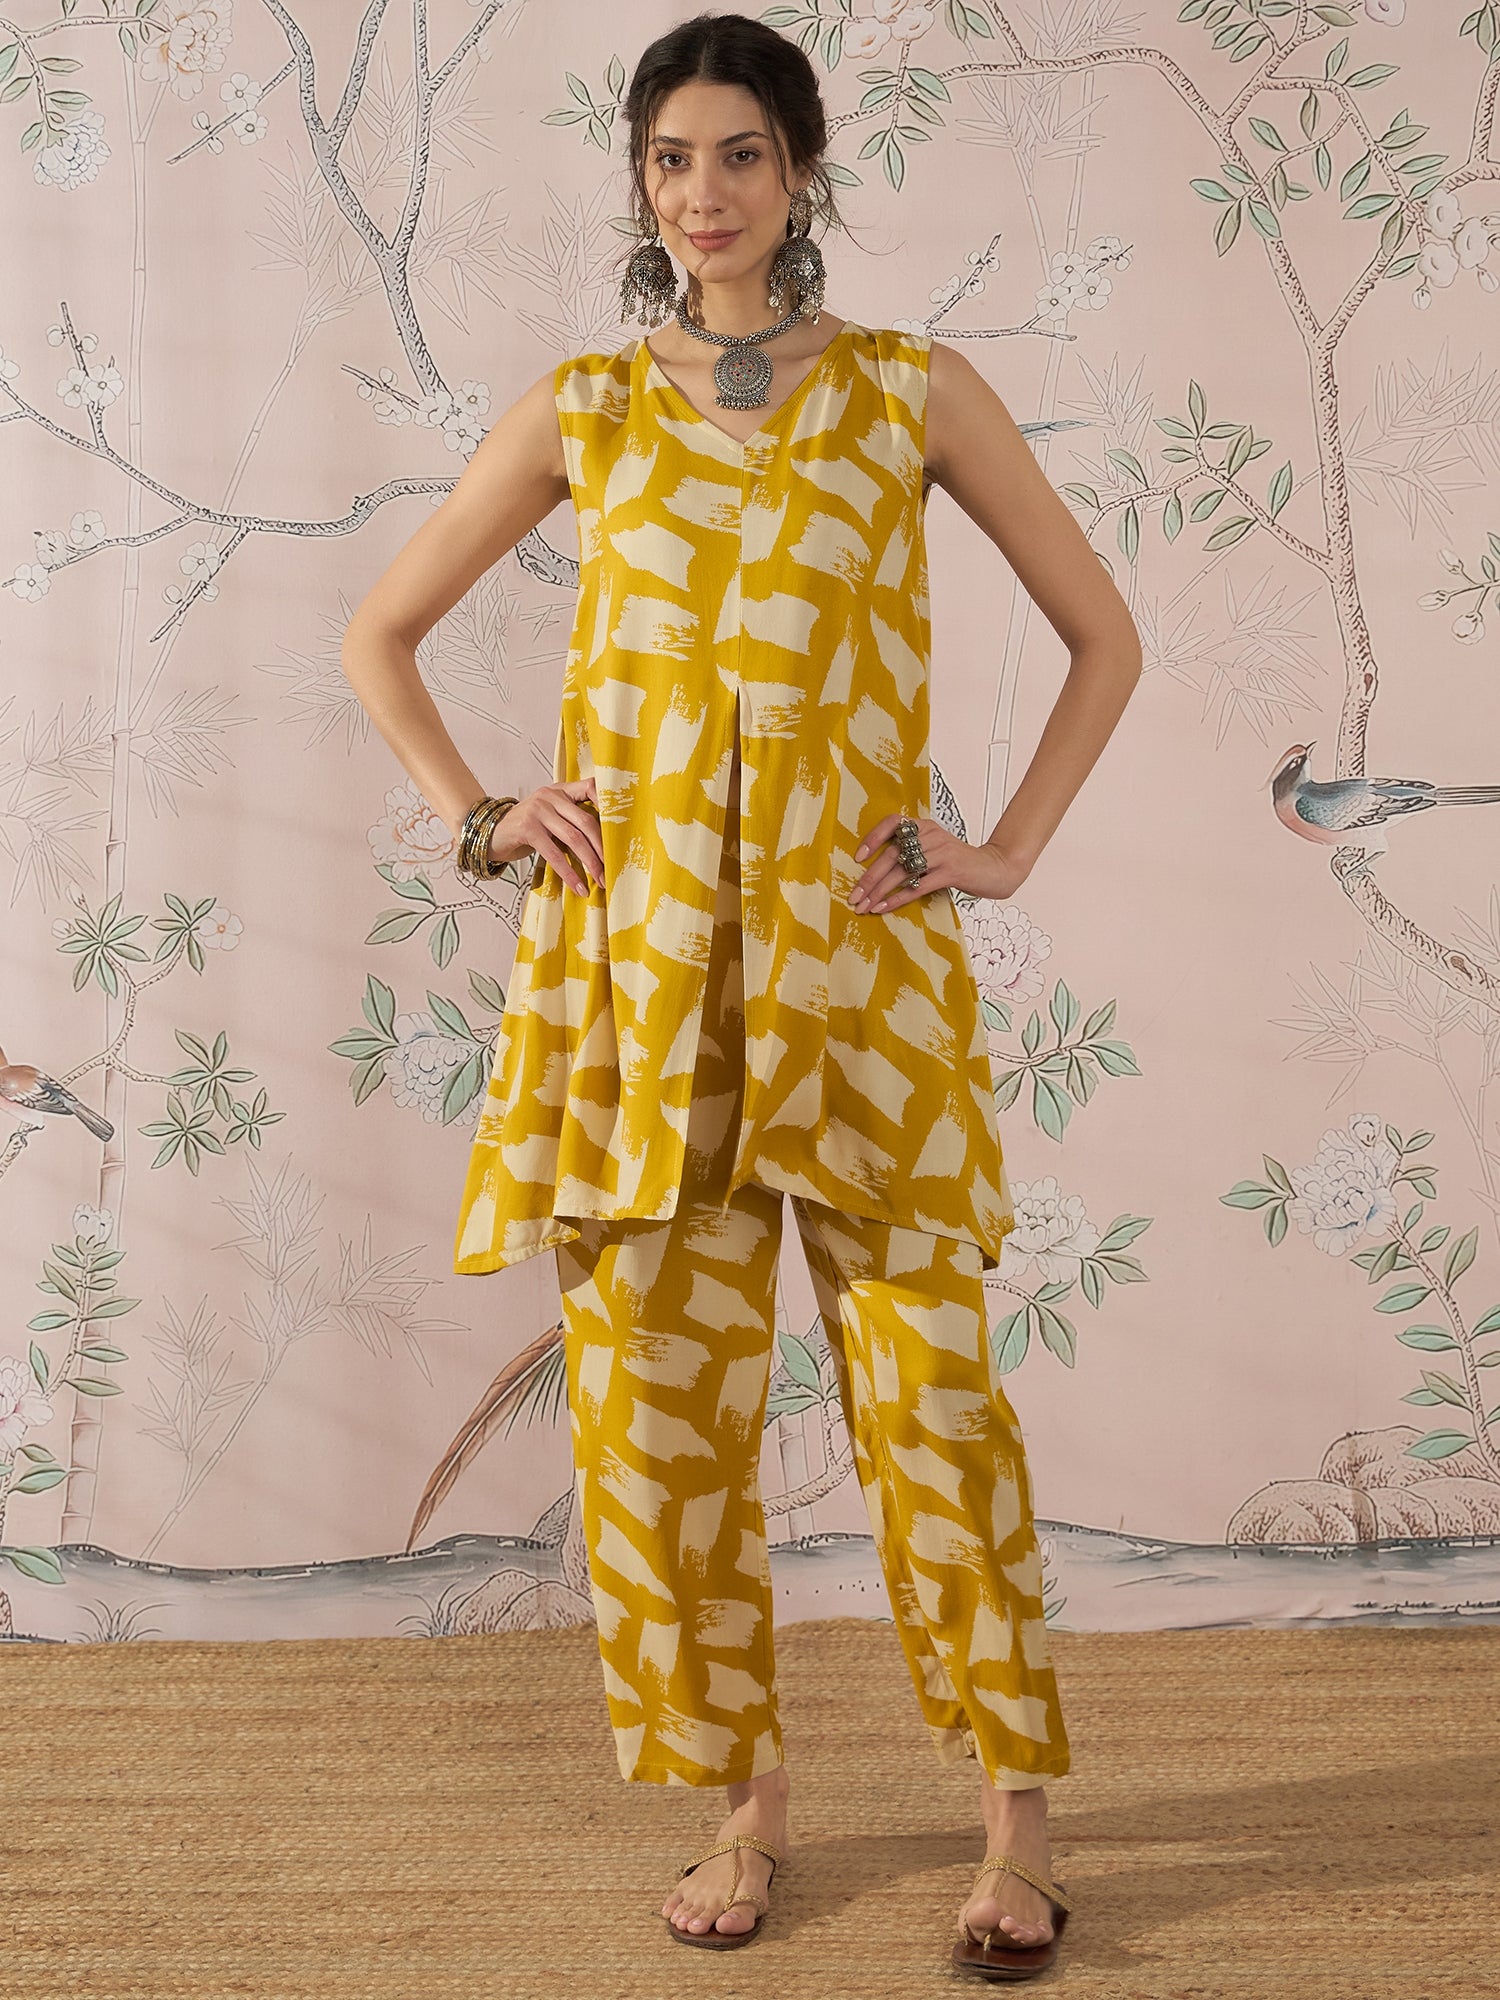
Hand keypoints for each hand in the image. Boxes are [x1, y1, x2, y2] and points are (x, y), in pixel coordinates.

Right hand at [490, 776, 602, 894]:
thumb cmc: (525, 829)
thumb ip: (570, 821)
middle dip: (602, 849)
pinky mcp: (528, 828)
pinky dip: (568, 873)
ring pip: (574, 838)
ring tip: (599, 881)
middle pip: (586, 821)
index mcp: (560, 791)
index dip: (608, 802)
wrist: (489, 833)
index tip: (622, 826)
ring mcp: (538, 810)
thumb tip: (603, 846)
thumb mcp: (549, 818)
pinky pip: (554, 854)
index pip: (590, 787)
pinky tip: (577, 887)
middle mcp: (551, 796)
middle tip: (612, 869)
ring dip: (589, 863)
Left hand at [848, 813, 1028, 913]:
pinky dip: (898, 898)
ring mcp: (942, 853)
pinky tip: (884, 908)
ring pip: (902, 872)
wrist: (995, 868)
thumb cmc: (958, 862)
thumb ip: (912, 851)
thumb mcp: (935, 849)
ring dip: (879, 892)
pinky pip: (918, 886)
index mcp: (924, 826)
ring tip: (864, 907)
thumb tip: (875, 873)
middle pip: (892, 854)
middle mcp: (931, 835)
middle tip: (853, 897)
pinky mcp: (951, 871)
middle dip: (869, 878)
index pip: (893, 823)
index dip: (873, 838)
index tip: (857, 858)